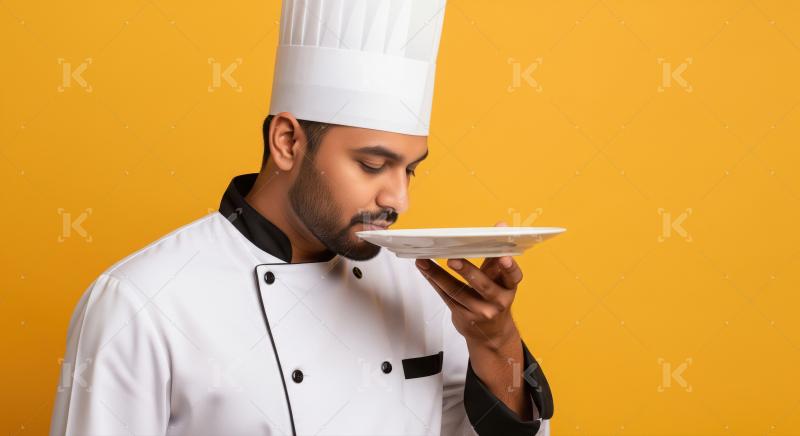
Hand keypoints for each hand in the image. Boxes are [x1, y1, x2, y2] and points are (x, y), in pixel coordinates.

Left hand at [415, 220, 522, 349]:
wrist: (492, 334)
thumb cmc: (495, 298)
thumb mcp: (500, 279)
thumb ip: (496, 254)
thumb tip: (501, 225)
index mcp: (509, 288)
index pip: (513, 276)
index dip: (509, 267)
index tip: (504, 256)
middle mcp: (497, 301)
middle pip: (483, 286)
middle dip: (467, 271)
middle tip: (453, 259)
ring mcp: (480, 311)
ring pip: (458, 292)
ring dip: (439, 275)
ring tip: (425, 261)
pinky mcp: (463, 317)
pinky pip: (446, 297)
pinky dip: (434, 281)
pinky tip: (425, 269)